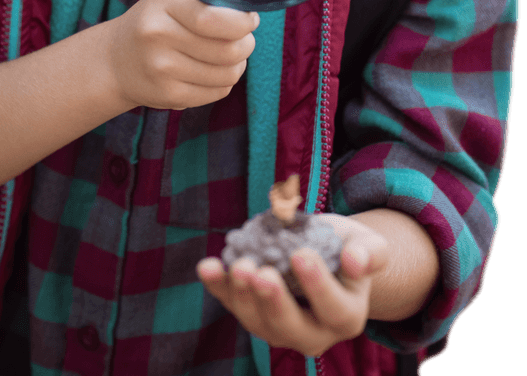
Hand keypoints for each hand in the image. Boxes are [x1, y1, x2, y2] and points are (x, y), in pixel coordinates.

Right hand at [105, 0, 258, 111]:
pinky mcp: (168, 95)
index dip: (242, 23)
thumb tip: (250, 8)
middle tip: (243, 39)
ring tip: (228, 55)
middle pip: (228, 49)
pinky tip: (212, 71)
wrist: (117, 60)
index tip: (250, 20)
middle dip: (246, 44)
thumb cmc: (159, 19)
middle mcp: (158, 34)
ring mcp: (161, 68)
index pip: (213, 18)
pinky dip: (223, 82)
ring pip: (228, 73)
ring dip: (238, 65)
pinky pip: (218, 91)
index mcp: (165, 1)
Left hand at [197, 214, 388, 356]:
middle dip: (273, 301)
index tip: (301, 255)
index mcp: (346, 317)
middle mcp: (313, 333)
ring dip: (243, 295)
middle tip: (261, 272)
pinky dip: (218, 286)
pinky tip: (207, 266)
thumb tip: (355, 260)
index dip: (317, 285)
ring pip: (258, 321)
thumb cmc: (348, 247)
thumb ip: (370, 252)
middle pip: (291, 326)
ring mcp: (279, 329)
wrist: (324, 253)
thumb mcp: (368, 243)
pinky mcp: (253, 314)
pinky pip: (233, 304)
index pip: (334, 308)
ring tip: (237, 264)